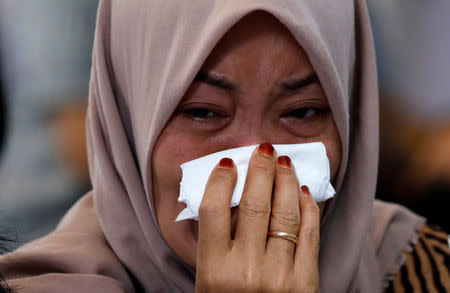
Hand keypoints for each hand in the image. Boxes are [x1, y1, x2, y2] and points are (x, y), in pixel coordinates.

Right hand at [195, 143, 319, 292]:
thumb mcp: (208, 281)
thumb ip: (214, 243)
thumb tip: (225, 197)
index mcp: (214, 270)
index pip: (213, 209)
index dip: (220, 179)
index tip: (227, 162)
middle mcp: (246, 271)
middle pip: (253, 203)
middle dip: (260, 168)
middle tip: (263, 148)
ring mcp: (279, 276)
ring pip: (284, 212)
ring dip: (285, 180)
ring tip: (284, 163)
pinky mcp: (306, 281)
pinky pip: (309, 233)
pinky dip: (307, 207)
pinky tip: (302, 191)